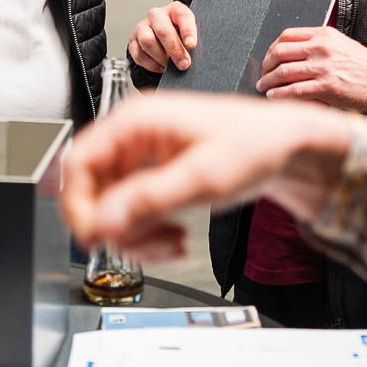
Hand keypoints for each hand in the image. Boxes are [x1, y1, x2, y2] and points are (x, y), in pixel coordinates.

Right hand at [63, 94, 352, 257]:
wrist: (288, 147)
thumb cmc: (255, 143)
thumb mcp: (203, 176)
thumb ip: (150, 200)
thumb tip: (104, 222)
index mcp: (136, 121)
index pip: (79, 163)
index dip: (78, 205)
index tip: (95, 237)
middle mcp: (133, 136)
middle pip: (92, 191)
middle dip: (117, 226)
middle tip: (146, 245)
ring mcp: (142, 157)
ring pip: (111, 208)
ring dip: (135, 235)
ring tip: (172, 242)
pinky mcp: (154, 176)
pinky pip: (132, 212)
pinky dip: (148, 232)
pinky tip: (174, 237)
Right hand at [129, 1, 197, 73]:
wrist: (164, 36)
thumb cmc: (180, 33)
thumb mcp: (189, 33)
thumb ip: (190, 42)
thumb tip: (188, 59)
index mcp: (175, 9)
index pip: (182, 15)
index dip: (187, 31)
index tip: (191, 45)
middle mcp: (156, 15)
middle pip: (163, 30)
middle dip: (174, 50)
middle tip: (183, 64)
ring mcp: (142, 27)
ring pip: (148, 41)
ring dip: (160, 58)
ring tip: (170, 65)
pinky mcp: (133, 40)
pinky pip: (139, 54)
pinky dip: (151, 65)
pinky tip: (160, 66)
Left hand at [257, 26, 366, 113]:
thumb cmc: (365, 67)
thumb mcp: (341, 45)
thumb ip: (319, 46)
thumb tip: (292, 56)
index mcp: (324, 34)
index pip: (287, 35)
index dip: (272, 48)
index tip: (269, 58)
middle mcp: (321, 48)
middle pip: (280, 52)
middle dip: (266, 65)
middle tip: (263, 75)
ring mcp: (324, 67)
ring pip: (283, 72)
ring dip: (268, 81)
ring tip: (264, 87)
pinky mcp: (327, 87)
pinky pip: (294, 91)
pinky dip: (280, 95)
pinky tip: (274, 97)